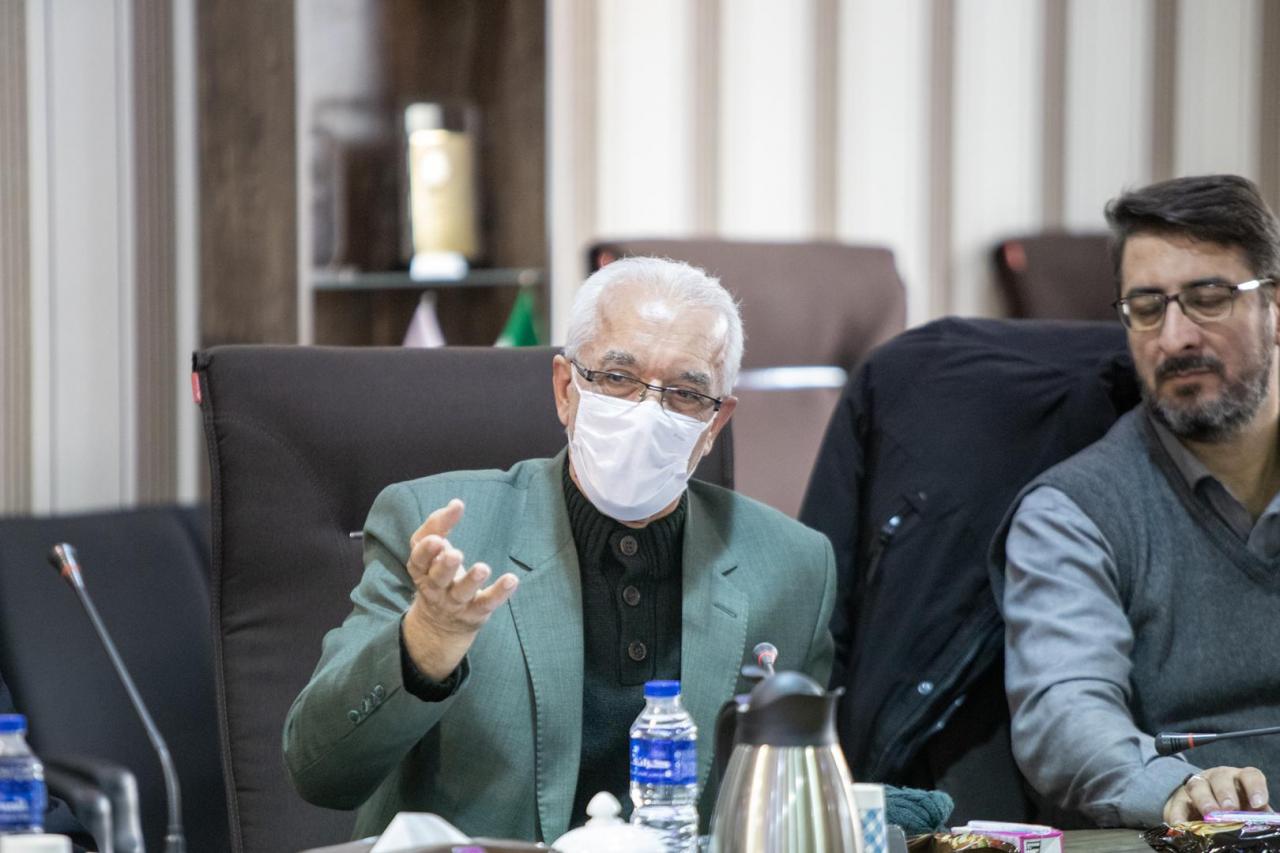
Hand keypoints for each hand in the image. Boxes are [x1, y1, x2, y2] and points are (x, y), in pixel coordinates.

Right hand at [401, 499, 518, 680]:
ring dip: (471, 581)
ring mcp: (455, 603)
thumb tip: (456, 503)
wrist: (439, 624)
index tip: (437, 539)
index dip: (426, 550)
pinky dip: (499, 593)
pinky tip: (511, 580)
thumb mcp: (430, 552)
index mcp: (422, 571)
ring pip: (461, 593)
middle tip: (455, 554)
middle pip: (437, 578)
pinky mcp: (475, 612)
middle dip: (445, 566)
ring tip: (482, 568)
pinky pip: (487, 603)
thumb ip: (438, 526)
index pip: (419, 560)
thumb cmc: (437, 575)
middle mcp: (435, 589)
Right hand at [1163, 766, 1269, 822]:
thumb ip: (1255, 816)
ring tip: (1209, 815)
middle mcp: (1217, 779)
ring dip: (1204, 800)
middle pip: (1221, 777)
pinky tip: (1182, 824)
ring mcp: (1196, 787)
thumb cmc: (1232, 811)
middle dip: (1226, 793)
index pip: (1250, 776)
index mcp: (1239, 780)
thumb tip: (1266, 823)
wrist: (1203, 812)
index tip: (1258, 803)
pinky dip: (1178, 815)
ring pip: (1197, 785)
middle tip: (1230, 808)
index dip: (1255, 787)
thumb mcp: (1247, 811)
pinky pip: (1177, 805)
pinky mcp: (1178, 800)